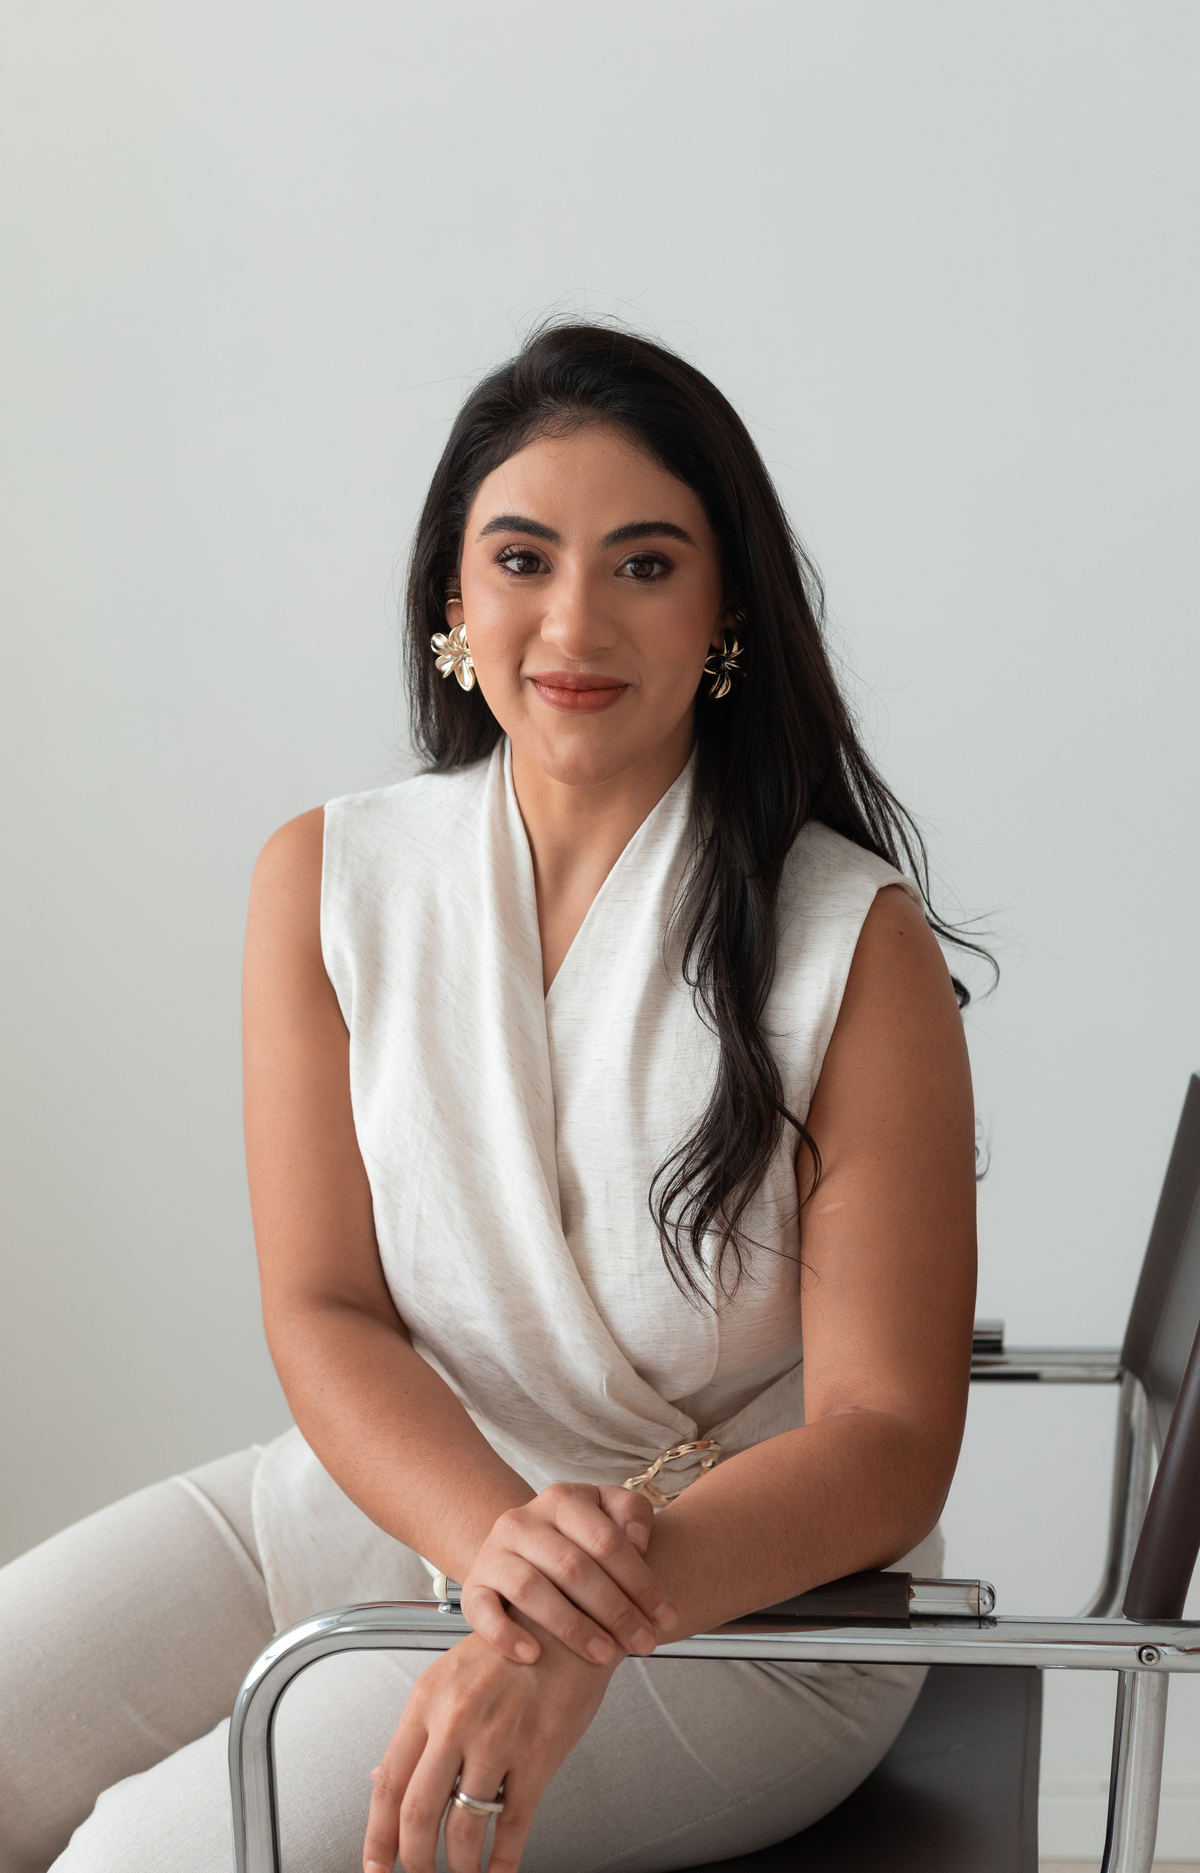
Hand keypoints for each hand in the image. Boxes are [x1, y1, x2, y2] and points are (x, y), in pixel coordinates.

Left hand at [364, 1630, 613, 1872]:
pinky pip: (513, 1825)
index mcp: (427, 1700)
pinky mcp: (538, 1754)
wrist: (570, 1621)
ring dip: (459, 1867)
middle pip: (417, 1814)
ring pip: (463, 1828)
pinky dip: (502, 1861)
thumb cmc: (512, 1646)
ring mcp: (497, 1739)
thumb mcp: (451, 1676)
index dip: (377, 1835)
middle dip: (414, 1862)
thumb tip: (382, 1779)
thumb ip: (419, 1729)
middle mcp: (456, 1721)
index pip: (388, 1782)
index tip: (375, 1866)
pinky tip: (498, 1872)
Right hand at [460, 1482, 676, 1665]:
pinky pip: (483, 1612)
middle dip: (616, 1611)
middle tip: (645, 1644)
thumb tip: (638, 1540)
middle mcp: (522, 1521)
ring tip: (605, 1656)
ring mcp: (494, 1553)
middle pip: (574, 1568)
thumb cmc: (578, 1536)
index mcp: (561, 1499)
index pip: (607, 1540)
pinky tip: (533, 1657)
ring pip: (532, 1590)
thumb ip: (631, 1513)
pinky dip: (506, 1636)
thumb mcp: (606, 1511)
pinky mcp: (473, 1587)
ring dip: (573, 1628)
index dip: (642, 1581)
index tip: (666, 1616)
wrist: (520, 1548)